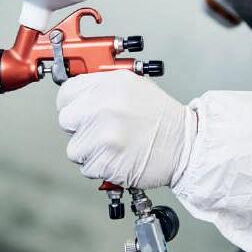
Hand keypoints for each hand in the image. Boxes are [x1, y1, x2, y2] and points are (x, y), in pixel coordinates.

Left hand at [56, 70, 197, 189]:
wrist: (186, 145)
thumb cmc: (162, 118)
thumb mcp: (132, 86)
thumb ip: (102, 88)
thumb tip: (78, 95)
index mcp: (107, 84)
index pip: (66, 93)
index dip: (72, 104)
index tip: (80, 112)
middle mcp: (102, 106)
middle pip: (66, 120)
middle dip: (79, 129)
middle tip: (100, 132)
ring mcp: (102, 135)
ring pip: (74, 148)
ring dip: (90, 152)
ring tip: (114, 146)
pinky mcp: (104, 160)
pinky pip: (87, 167)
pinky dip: (100, 167)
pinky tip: (119, 157)